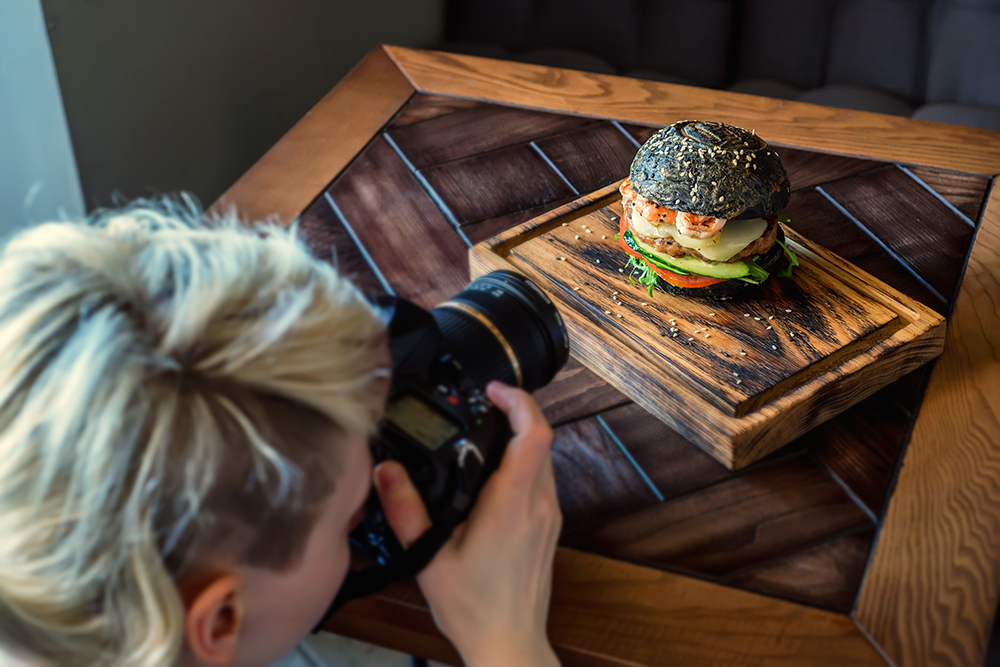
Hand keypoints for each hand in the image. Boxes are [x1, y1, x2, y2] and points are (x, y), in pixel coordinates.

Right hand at [374, 381, 561, 666]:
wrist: (510, 643)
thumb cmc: (475, 609)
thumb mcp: (428, 559)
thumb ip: (406, 511)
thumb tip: (386, 471)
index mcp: (512, 506)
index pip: (534, 434)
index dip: (519, 401)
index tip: (494, 390)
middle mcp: (539, 505)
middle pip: (542, 439)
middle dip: (516, 413)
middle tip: (483, 405)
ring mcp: (549, 517)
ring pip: (544, 459)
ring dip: (520, 439)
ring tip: (483, 436)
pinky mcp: (549, 528)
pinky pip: (543, 481)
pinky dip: (523, 464)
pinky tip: (492, 477)